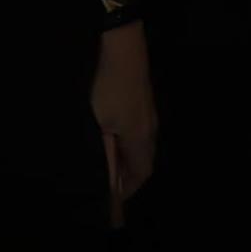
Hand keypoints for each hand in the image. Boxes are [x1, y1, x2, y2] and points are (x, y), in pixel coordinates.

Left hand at [92, 21, 156, 215]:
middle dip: (128, 177)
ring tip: (107, 167)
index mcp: (141, 137)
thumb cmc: (108, 90)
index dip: (128, 189)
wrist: (123, 50)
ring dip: (127, 160)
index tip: (112, 201)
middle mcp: (150, 128)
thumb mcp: (99, 125)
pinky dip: (128, 145)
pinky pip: (139, 133)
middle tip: (108, 187)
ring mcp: (149, 113)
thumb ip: (105, 153)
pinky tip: (112, 141)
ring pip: (142, 146)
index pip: (142, 173)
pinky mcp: (144, 103)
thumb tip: (107, 177)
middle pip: (144, 161)